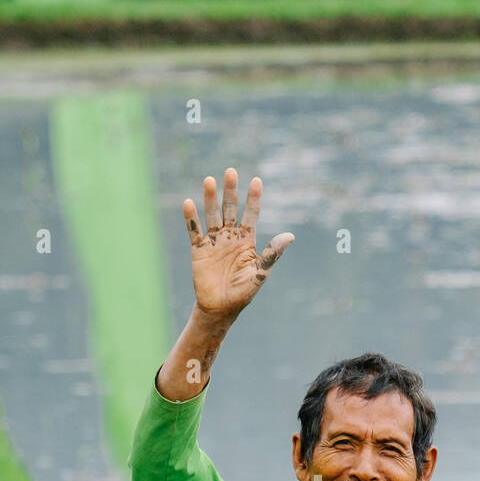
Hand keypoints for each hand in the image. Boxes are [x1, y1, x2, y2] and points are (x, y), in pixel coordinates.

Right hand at [183, 168, 293, 321]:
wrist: (221, 308)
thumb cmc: (243, 292)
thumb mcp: (260, 272)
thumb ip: (272, 253)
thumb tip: (290, 236)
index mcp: (247, 241)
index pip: (251, 214)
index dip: (253, 198)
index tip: (257, 181)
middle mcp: (230, 237)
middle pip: (230, 209)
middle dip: (231, 191)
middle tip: (230, 171)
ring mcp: (214, 242)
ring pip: (212, 215)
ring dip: (210, 199)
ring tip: (209, 180)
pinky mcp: (199, 250)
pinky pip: (194, 231)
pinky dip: (191, 218)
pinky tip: (189, 203)